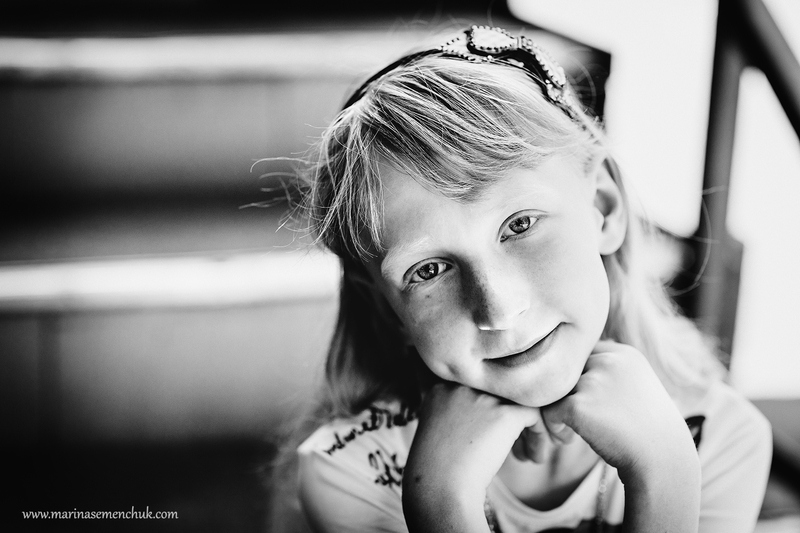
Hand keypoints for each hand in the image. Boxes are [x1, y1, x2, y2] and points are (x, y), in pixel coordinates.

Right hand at [402, 381, 541, 531]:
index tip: (492, 434)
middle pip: (499, 392)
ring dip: (526, 428)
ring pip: (518, 402)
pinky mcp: (504, 414)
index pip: (478, 387)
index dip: (489, 410)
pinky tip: (534, 457)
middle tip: (514, 444)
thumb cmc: (435, 469)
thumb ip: (454, 413)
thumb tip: (482, 420)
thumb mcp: (436, 429)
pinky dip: (538, 436)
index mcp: (442, 385)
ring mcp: (483, 397)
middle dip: (508, 418)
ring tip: (526, 454)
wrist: (439, 487)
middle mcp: (463, 384)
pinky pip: (533, 415)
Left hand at [541, 340, 700, 531]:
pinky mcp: (578, 405)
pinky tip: (567, 440)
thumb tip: (574, 371)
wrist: (663, 462)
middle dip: (564, 394)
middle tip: (574, 420)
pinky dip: (553, 427)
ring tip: (570, 432)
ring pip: (553, 390)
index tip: (584, 401)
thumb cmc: (648, 430)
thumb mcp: (637, 387)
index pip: (582, 355)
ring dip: (557, 411)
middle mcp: (608, 361)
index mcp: (623, 354)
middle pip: (565, 371)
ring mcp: (593, 382)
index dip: (577, 378)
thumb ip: (610, 372)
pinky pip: (548, 411)